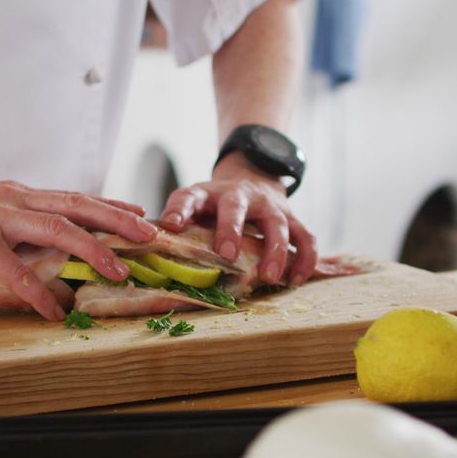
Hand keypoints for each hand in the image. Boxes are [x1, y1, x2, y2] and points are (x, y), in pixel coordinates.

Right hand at [0, 181, 157, 320]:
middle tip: (151, 235)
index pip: (73, 198)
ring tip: (119, 271)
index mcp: (17, 196)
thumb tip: (48, 262)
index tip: (141, 214)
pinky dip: (37, 294)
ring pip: (56, 229)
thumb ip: (17, 240)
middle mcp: (12, 200)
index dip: (110, 206)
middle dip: (118, 220)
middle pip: (77, 206)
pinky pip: (14, 271)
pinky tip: (54, 311)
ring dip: (93, 250)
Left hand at [159, 153, 316, 285]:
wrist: (253, 178)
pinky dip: (305, 258)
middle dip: (231, 230)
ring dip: (274, 250)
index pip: (187, 196)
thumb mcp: (195, 208)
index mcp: (207, 194)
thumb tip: (151, 254)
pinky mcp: (292, 218)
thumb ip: (180, 226)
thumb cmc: (216, 205)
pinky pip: (305, 237)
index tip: (170, 225)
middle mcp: (239, 195)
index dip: (178, 209)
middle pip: (235, 207)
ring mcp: (269, 206)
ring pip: (277, 224)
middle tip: (227, 255)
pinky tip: (297, 279)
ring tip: (270, 276)